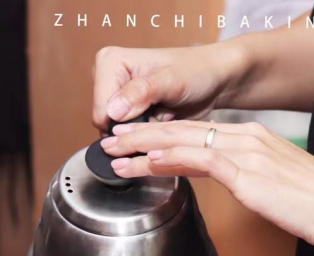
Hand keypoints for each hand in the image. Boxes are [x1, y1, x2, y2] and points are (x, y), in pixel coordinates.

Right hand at [93, 43, 246, 129]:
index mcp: (109, 62)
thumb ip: (141, 92)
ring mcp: (117, 97)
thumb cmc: (196, 72)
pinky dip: (148, 133)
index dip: (124, 122)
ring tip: (164, 115)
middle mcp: (108, 78)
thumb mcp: (170, 80)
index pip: (101, 110)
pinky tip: (163, 119)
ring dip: (144, 131)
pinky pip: (130, 135)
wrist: (213, 80)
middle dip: (135, 127)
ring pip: (119, 133)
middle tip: (162, 113)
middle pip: (107, 123)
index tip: (152, 113)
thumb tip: (113, 111)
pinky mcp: (128, 111)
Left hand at [100, 120, 313, 255]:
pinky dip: (172, 159)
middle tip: (111, 140)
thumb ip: (248, 179)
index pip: (197, 132)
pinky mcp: (248, 173)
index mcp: (252, 139)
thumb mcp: (275, 185)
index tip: (135, 141)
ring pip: (185, 141)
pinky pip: (202, 161)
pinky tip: (150, 163)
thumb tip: (232, 184)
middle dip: (142, 134)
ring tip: (115, 152)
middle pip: (183, 130)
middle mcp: (246, 138)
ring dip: (145, 146)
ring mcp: (247, 153)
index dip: (161, 135)